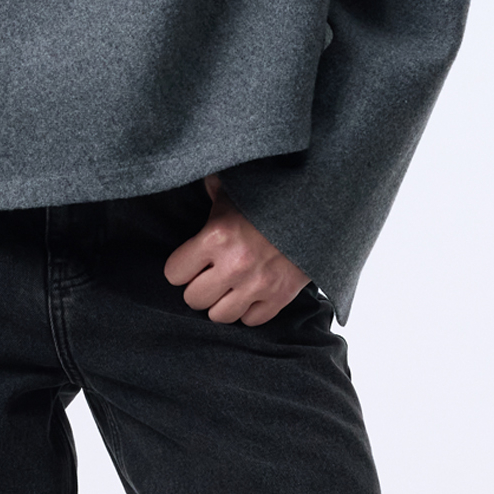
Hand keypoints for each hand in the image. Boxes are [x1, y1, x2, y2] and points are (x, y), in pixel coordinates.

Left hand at [163, 178, 310, 326]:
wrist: (319, 208)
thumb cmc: (271, 198)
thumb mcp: (236, 189)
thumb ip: (211, 189)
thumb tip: (192, 172)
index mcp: (216, 236)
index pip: (174, 273)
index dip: (180, 267)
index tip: (191, 262)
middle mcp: (235, 265)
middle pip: (194, 299)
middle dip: (198, 287)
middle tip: (210, 275)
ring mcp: (258, 285)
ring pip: (220, 316)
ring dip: (222, 302)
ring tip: (229, 286)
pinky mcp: (280, 297)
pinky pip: (251, 321)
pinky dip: (249, 310)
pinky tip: (251, 292)